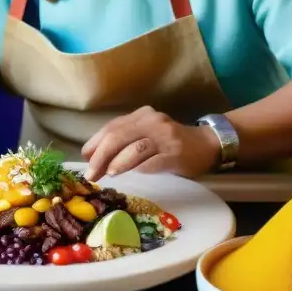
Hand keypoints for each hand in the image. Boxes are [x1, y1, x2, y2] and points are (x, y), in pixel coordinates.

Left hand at [81, 106, 220, 181]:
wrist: (206, 145)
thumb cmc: (170, 143)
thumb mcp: (145, 135)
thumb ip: (124, 141)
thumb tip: (93, 156)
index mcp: (141, 115)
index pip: (111, 127)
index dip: (95, 143)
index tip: (84, 160)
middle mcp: (152, 122)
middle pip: (119, 136)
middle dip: (101, 156)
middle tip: (91, 174)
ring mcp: (165, 137)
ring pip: (135, 147)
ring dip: (117, 161)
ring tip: (107, 173)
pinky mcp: (175, 153)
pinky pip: (153, 161)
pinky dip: (138, 168)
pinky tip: (128, 174)